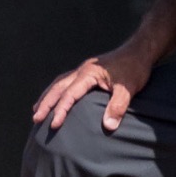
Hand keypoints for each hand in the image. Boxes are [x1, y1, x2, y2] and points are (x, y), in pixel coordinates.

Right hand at [33, 46, 155, 131]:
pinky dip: (56, 90)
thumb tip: (108, 127)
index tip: (54, 125)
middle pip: (57, 88)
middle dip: (45, 104)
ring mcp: (83, 70)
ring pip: (59, 83)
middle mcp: (81, 70)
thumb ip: (118, 106)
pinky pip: (65, 81)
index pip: (69, 94)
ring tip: (37, 109)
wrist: (140, 50)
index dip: (61, 110)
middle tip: (35, 119)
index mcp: (88, 74)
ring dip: (47, 96)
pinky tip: (56, 96)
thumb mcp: (129, 89)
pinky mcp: (87, 71)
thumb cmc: (135, 68)